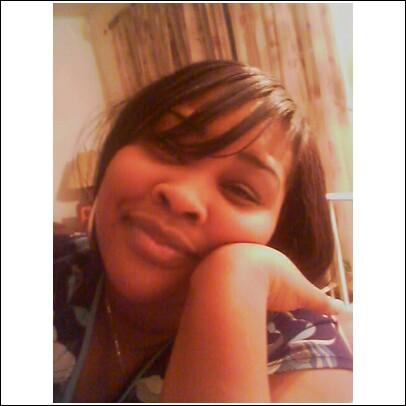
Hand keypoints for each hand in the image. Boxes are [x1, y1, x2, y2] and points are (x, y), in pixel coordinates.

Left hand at [191, 243, 346, 314]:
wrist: (236, 274)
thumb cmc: (274, 280)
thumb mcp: (301, 292)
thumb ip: (321, 301)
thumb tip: (347, 309)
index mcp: (269, 256)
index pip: (274, 267)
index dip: (276, 280)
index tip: (276, 292)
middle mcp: (247, 253)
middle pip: (251, 266)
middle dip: (253, 279)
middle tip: (255, 296)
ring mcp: (226, 259)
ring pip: (231, 270)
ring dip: (233, 282)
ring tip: (236, 298)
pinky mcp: (208, 269)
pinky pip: (214, 278)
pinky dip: (217, 288)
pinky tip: (219, 298)